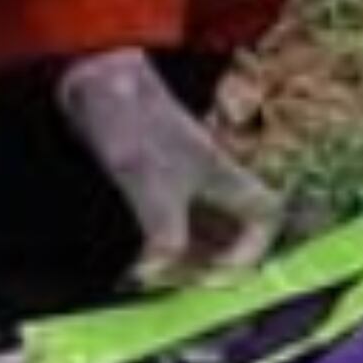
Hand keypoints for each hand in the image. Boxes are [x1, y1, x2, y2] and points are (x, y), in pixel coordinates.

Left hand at [55, 49, 285, 288]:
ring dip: (181, 253)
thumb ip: (165, 238)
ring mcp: (181, 176)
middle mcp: (210, 179)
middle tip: (178, 281)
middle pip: (230, 230)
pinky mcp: (151, 175)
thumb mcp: (154, 189)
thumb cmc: (136, 129)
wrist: (96, 82)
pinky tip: (132, 254)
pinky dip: (156, 238)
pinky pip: (167, 217)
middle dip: (210, 261)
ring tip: (153, 273)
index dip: (254, 251)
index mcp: (225, 178)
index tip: (219, 273)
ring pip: (197, 225)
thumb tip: (158, 277)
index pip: (265, 217)